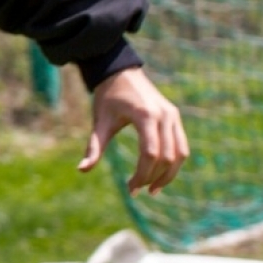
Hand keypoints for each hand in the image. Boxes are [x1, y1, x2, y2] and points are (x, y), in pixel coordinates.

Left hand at [78, 67, 188, 194]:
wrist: (121, 71)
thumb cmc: (108, 97)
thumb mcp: (100, 121)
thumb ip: (94, 147)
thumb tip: (81, 170)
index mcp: (145, 115)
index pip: (150, 153)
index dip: (142, 175)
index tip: (130, 189)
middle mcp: (164, 115)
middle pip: (167, 156)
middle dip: (153, 177)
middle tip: (137, 190)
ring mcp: (172, 115)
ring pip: (180, 153)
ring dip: (168, 174)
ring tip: (152, 189)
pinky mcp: (174, 116)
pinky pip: (181, 145)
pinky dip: (173, 162)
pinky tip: (159, 174)